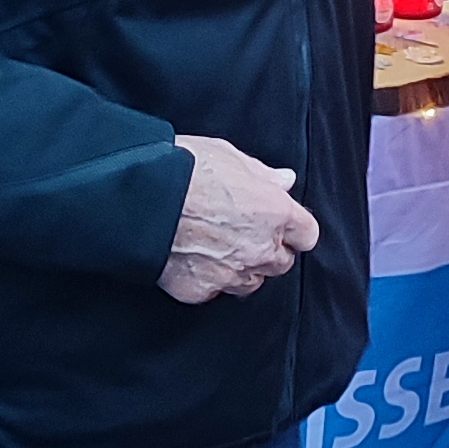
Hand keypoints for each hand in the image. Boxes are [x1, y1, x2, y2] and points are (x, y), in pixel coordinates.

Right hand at [160, 136, 319, 305]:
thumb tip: (284, 180)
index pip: (307, 234)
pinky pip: (213, 291)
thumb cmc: (185, 167)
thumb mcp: (229, 155)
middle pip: (281, 262)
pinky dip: (206, 280)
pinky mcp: (201, 290)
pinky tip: (190, 259)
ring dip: (241, 269)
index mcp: (276, 212)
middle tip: (241, 232)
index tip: (280, 224)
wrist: (141, 196)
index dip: (294, 229)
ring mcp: (231, 274)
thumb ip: (262, 174)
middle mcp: (260, 249)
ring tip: (215, 248)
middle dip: (267, 250)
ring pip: (250, 283)